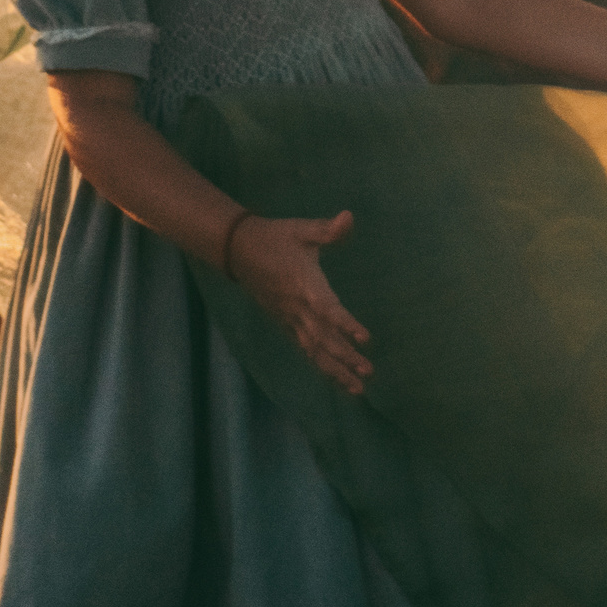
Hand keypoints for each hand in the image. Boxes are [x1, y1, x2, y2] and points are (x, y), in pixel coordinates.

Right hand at [227, 211, 373, 394]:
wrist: (239, 251)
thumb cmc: (277, 237)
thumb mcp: (303, 230)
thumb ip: (328, 229)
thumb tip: (349, 217)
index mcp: (305, 285)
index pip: (328, 309)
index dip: (346, 325)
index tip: (366, 339)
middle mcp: (297, 308)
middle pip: (322, 339)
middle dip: (345, 358)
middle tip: (368, 374)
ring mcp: (289, 319)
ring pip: (313, 350)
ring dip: (334, 370)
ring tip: (356, 389)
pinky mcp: (285, 323)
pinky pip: (304, 348)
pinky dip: (321, 364)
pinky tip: (336, 378)